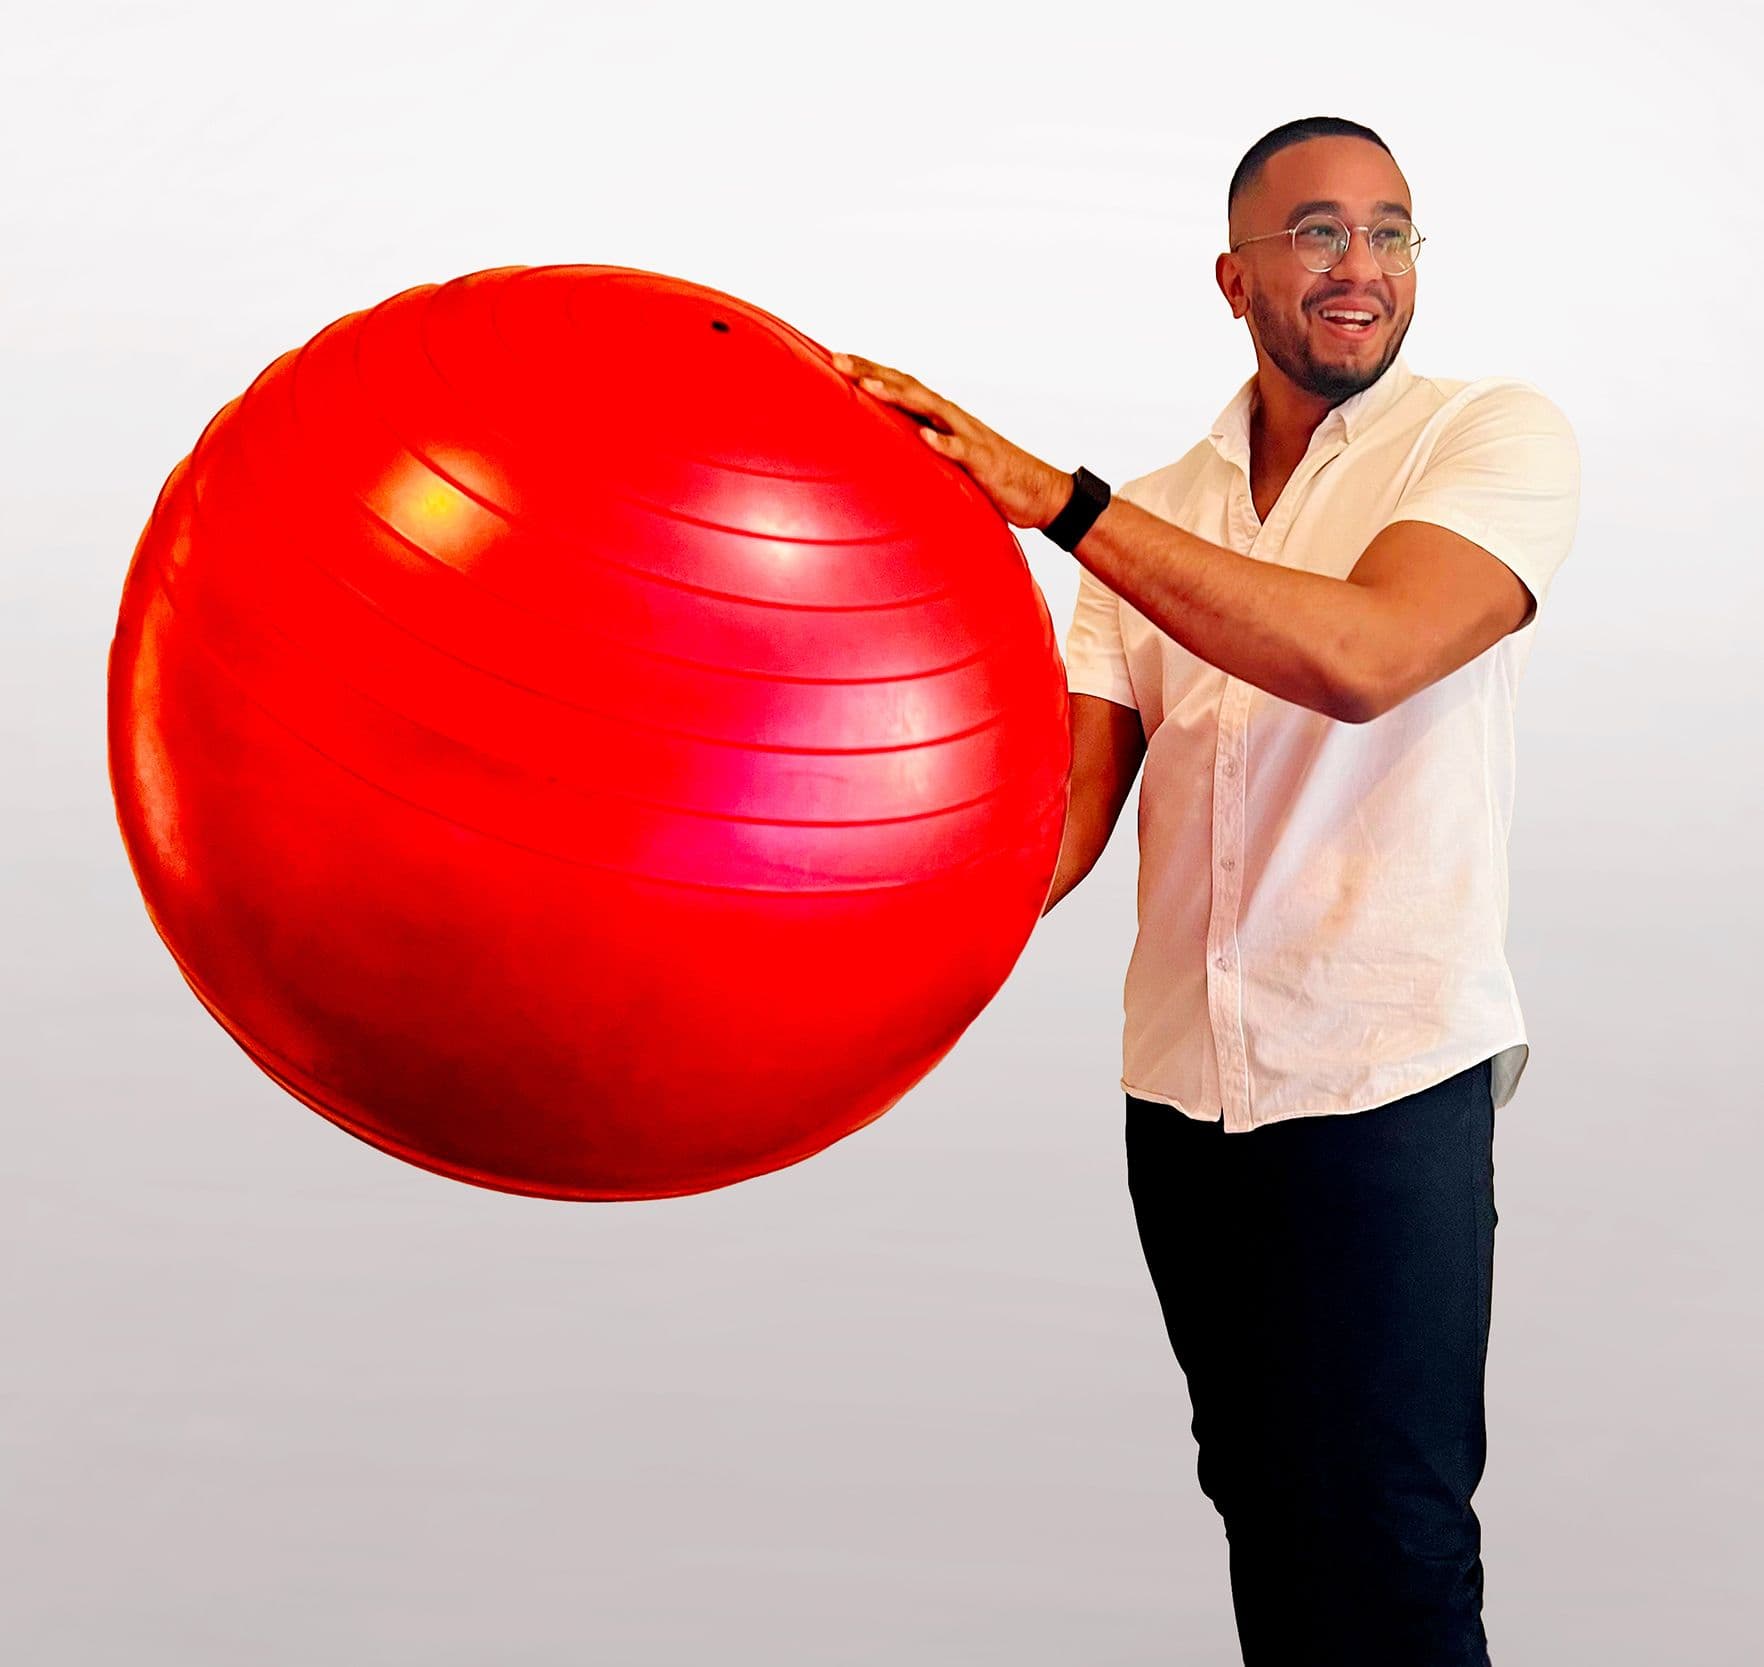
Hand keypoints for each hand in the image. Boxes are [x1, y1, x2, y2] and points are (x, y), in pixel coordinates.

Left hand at [828, 352, 1072, 532]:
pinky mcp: (984, 462)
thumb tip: (885, 449)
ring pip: (931, 410)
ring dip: (900, 397)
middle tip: (838, 360)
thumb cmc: (990, 477)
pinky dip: (943, 443)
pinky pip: (961, 452)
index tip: (835, 359)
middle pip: (908, 387)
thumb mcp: (946, 461)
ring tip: (870, 388)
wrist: (1040, 493)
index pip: (901, 385)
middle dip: (873, 373)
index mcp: (940, 417)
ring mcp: (969, 437)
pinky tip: (925, 438)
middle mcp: (952, 419)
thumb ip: (919, 450)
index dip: (870, 370)